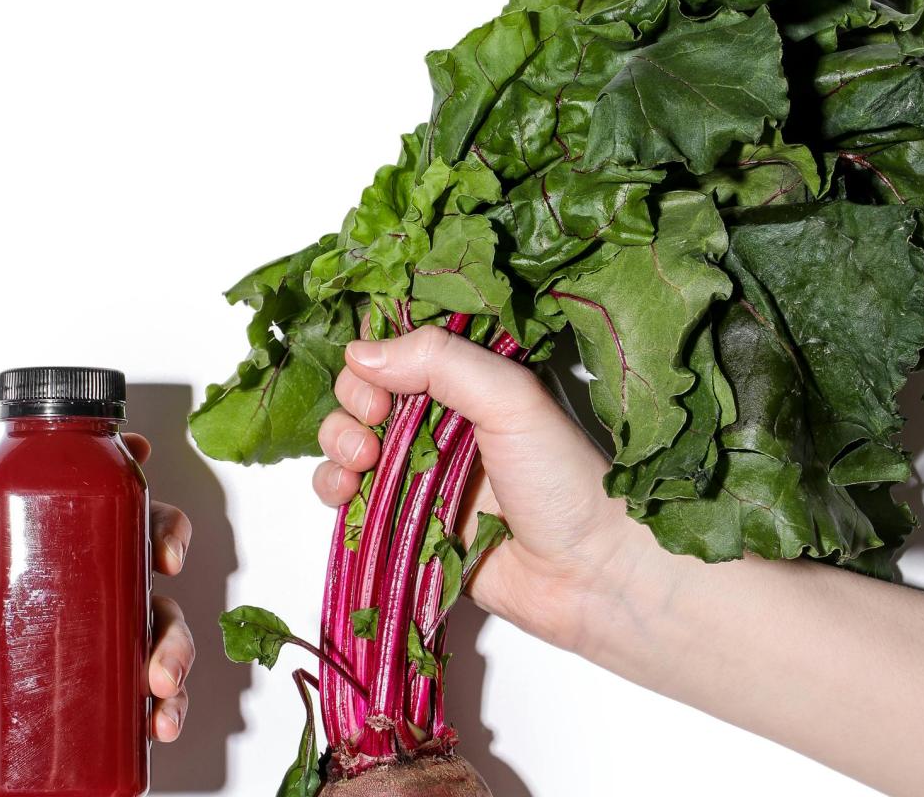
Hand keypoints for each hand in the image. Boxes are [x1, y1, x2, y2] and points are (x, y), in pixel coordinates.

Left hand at [0, 434, 193, 796]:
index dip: (120, 480)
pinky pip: (165, 692)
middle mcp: (77, 607)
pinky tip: (159, 717)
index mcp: (35, 574)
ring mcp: (101, 656)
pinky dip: (175, 702)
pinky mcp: (118, 706)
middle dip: (169, 542)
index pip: (83, 512)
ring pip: (164, 621)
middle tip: (166, 559)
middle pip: (138, 551)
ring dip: (177, 641)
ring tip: (157, 675)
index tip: (139, 461)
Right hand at [312, 325, 656, 650]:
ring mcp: (418, 473)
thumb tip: (360, 351)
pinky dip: (333, 488)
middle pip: (364, 392)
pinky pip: (348, 497)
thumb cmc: (564, 481)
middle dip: (353, 402)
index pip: (399, 348)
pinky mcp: (404, 522)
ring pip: (348, 441)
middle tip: (374, 422)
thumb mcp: (511, 398)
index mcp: (469, 382)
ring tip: (360, 462)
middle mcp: (439, 422)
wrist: (590, 575)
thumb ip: (441, 361)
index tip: (376, 374)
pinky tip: (346, 493)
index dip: (374, 353)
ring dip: (337, 443)